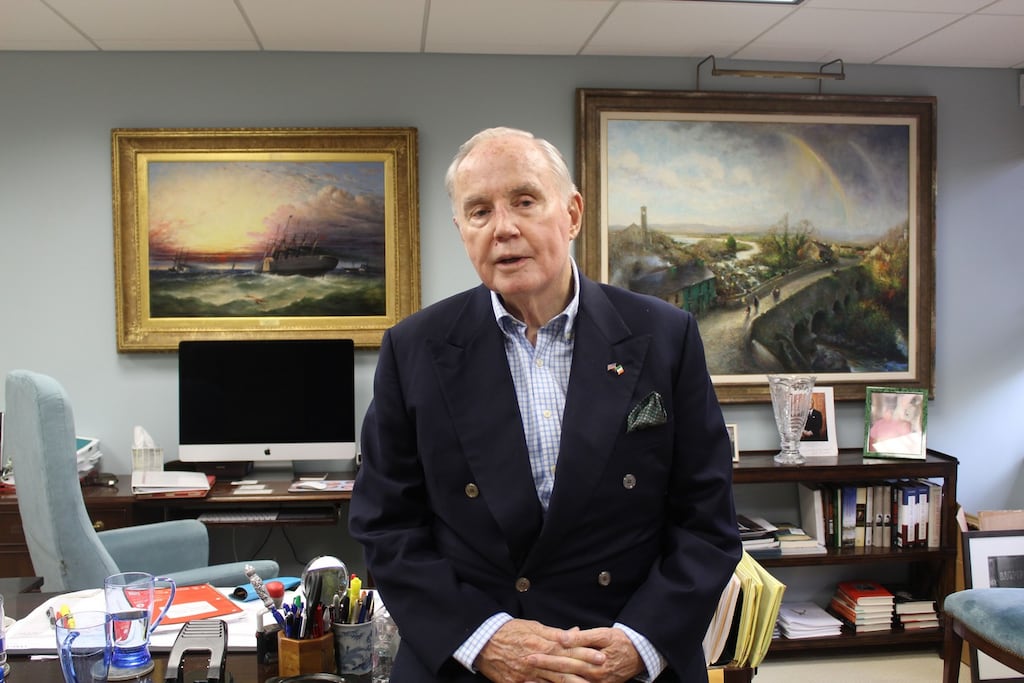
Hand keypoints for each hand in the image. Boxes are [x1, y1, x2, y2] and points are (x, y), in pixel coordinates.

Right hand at [474, 619, 607, 682]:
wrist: (482, 642)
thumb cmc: (509, 631)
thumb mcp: (533, 627)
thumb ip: (555, 633)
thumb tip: (575, 633)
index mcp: (540, 644)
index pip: (568, 650)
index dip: (586, 654)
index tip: (601, 656)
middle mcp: (535, 661)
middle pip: (564, 668)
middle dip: (584, 671)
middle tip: (602, 672)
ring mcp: (526, 675)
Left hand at [534, 626, 643, 682]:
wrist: (639, 654)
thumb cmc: (620, 641)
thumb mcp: (603, 634)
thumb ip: (582, 637)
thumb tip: (562, 638)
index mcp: (593, 664)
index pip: (565, 661)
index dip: (546, 658)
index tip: (530, 655)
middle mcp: (593, 679)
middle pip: (563, 676)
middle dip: (542, 671)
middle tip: (524, 666)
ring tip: (528, 682)